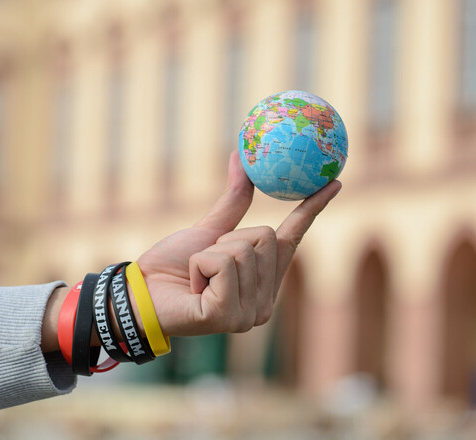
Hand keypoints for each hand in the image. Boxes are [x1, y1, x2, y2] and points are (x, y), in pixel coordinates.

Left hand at [136, 151, 341, 336]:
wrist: (141, 294)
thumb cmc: (174, 266)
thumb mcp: (209, 230)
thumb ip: (233, 201)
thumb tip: (240, 157)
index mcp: (264, 280)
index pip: (293, 237)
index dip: (313, 208)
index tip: (334, 181)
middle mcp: (265, 301)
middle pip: (264, 236)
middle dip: (227, 240)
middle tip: (206, 262)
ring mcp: (251, 314)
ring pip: (243, 250)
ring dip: (209, 254)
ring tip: (198, 278)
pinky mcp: (231, 318)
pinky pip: (224, 264)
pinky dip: (200, 265)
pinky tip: (194, 290)